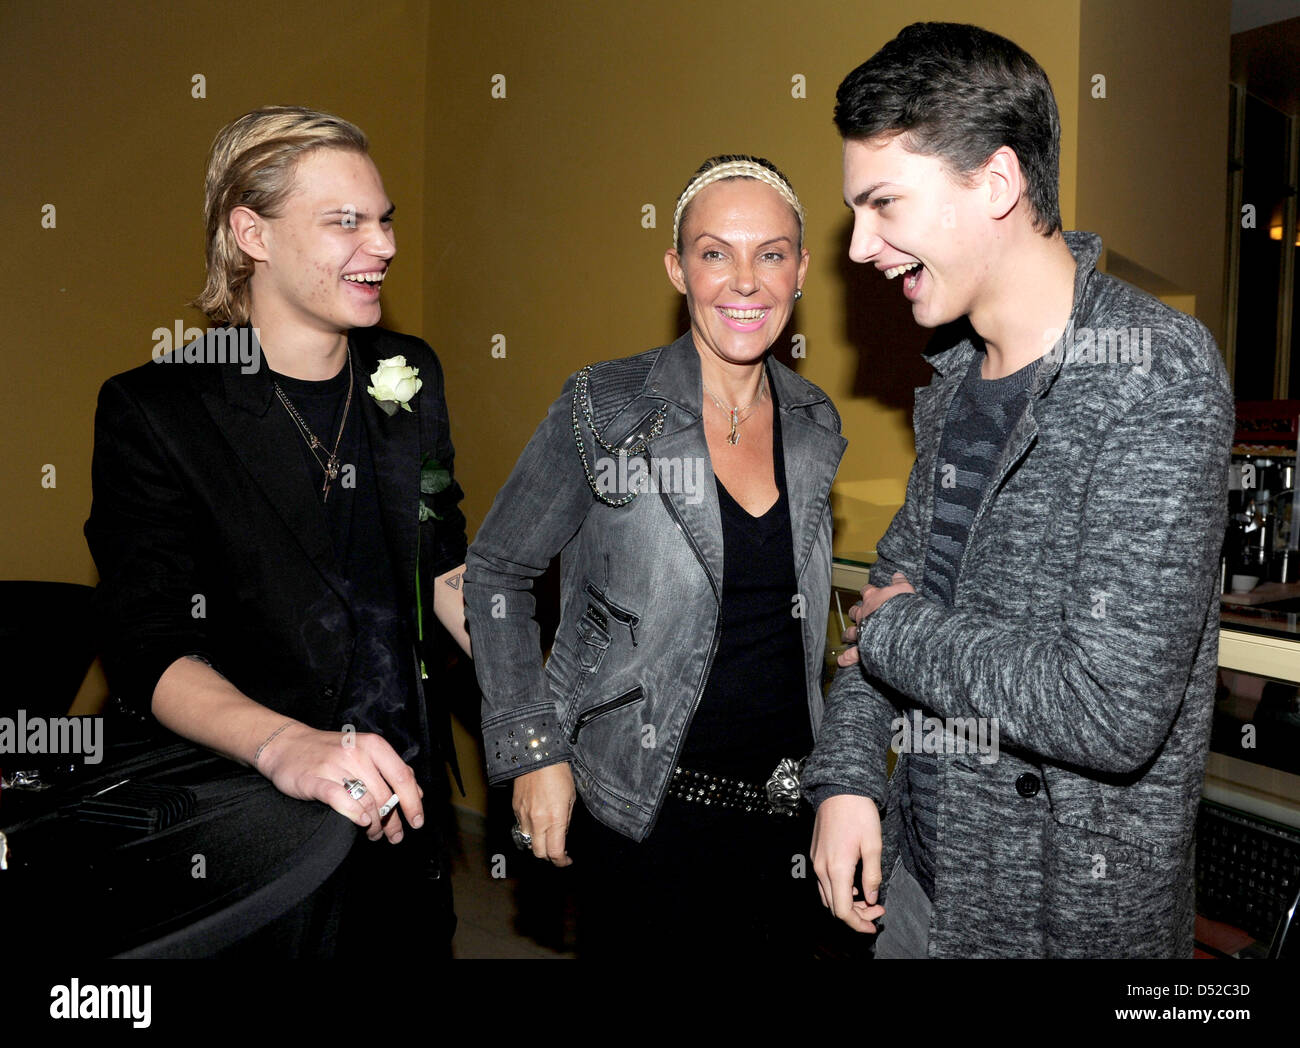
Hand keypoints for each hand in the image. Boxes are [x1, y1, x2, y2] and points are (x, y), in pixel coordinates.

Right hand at [257, 722, 424, 843]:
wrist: (286, 745)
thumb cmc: (329, 751)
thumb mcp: (364, 751)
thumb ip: (390, 769)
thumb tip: (417, 792)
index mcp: (373, 745)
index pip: (402, 776)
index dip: (413, 802)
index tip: (417, 821)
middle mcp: (357, 754)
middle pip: (385, 795)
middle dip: (392, 821)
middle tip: (393, 835)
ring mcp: (335, 766)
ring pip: (367, 802)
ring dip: (375, 825)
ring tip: (374, 834)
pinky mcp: (314, 780)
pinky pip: (340, 800)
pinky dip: (354, 814)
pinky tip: (360, 823)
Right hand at [513, 762, 575, 866]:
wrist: (537, 756)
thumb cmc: (558, 773)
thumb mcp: (570, 797)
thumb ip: (565, 819)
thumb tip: (562, 833)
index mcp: (554, 819)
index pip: (555, 852)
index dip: (561, 861)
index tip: (566, 860)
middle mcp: (537, 821)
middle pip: (539, 853)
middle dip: (549, 856)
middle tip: (557, 851)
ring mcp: (523, 815)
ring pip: (527, 841)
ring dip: (537, 843)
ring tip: (546, 836)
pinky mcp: (515, 808)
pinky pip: (521, 827)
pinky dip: (529, 829)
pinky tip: (537, 821)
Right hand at [811, 793, 885, 932]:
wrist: (839, 790)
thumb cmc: (858, 813)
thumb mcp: (873, 845)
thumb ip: (872, 875)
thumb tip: (871, 898)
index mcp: (837, 869)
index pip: (842, 910)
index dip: (858, 923)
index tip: (873, 925)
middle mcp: (821, 868)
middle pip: (834, 907)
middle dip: (856, 914)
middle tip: (877, 909)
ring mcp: (816, 861)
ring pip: (828, 896)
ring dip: (847, 903)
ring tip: (868, 898)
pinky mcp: (815, 855)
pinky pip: (823, 882)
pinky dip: (839, 891)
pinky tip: (854, 884)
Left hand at [837, 572, 914, 666]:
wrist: (901, 625)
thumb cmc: (903, 606)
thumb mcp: (905, 590)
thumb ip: (900, 582)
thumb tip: (898, 574)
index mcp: (873, 598)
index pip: (867, 591)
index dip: (867, 592)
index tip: (869, 592)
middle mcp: (864, 613)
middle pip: (854, 611)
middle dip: (855, 613)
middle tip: (857, 615)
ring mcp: (862, 630)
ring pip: (851, 632)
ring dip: (849, 635)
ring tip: (847, 638)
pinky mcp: (863, 646)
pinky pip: (853, 654)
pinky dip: (847, 658)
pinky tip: (842, 661)